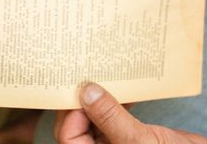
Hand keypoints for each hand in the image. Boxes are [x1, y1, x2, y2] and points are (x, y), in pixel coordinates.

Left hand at [55, 83, 206, 143]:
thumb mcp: (138, 140)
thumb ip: (110, 116)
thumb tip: (87, 91)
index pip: (69, 134)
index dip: (71, 110)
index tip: (80, 84)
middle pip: (79, 123)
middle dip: (84, 98)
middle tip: (88, 70)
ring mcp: (115, 143)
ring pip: (97, 116)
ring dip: (101, 96)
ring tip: (104, 72)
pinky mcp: (131, 135)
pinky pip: (116, 115)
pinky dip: (118, 100)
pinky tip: (125, 84)